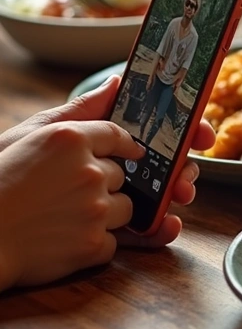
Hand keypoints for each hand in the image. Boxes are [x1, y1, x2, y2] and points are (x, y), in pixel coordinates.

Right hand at [0, 76, 217, 291]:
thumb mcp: (27, 136)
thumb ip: (78, 110)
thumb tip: (116, 83)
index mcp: (70, 139)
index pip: (117, 135)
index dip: (120, 146)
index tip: (127, 152)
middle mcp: (88, 172)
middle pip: (120, 175)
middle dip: (101, 184)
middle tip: (62, 193)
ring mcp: (94, 210)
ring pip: (125, 208)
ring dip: (103, 214)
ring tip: (62, 215)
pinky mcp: (93, 245)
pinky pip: (114, 241)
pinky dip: (93, 243)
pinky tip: (62, 237)